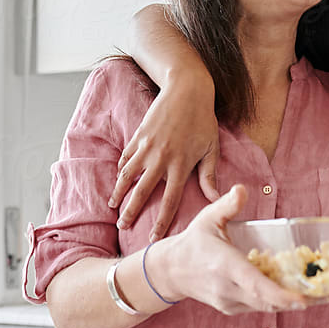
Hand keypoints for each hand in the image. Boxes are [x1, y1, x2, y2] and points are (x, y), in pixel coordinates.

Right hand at [109, 77, 220, 240]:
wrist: (186, 89)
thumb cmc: (203, 119)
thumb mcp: (211, 148)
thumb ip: (209, 175)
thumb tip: (215, 198)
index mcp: (181, 165)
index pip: (170, 201)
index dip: (161, 222)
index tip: (153, 238)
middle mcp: (161, 159)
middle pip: (142, 192)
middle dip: (131, 211)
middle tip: (123, 226)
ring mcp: (147, 147)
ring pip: (128, 175)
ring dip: (119, 192)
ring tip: (113, 205)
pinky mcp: (138, 135)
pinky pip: (126, 157)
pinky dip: (121, 169)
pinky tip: (118, 179)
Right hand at [150, 185, 312, 314]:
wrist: (172, 270)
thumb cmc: (194, 241)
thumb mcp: (208, 218)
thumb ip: (227, 205)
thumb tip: (242, 189)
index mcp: (224, 265)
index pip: (255, 284)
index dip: (281, 294)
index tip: (304, 299)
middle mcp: (227, 287)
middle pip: (267, 300)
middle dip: (297, 300)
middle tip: (325, 293)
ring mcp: (228, 301)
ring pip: (265, 306)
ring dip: (290, 302)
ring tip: (317, 294)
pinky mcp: (230, 308)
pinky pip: (258, 307)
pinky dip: (276, 302)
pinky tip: (293, 293)